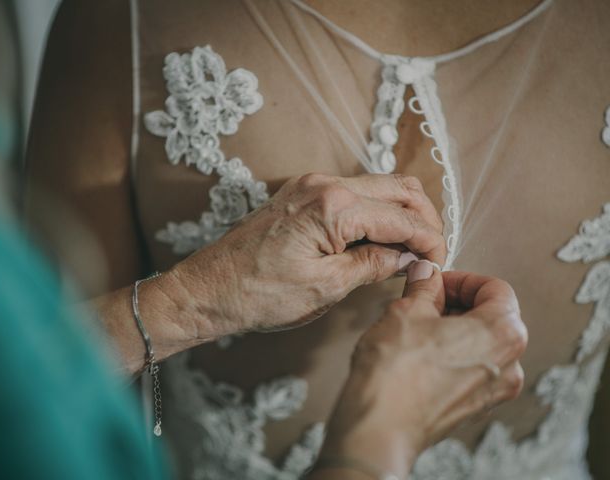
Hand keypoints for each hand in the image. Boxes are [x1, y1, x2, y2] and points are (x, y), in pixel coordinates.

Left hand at [170, 173, 445, 337]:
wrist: (210, 288)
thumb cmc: (259, 293)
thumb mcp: (326, 287)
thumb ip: (374, 265)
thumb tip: (409, 258)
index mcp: (334, 206)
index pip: (402, 217)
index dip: (429, 241)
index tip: (438, 263)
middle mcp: (325, 183)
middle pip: (398, 188)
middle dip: (423, 219)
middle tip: (430, 253)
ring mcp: (311, 184)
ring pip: (378, 186)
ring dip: (400, 213)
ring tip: (409, 248)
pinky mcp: (302, 192)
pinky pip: (353, 192)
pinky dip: (375, 212)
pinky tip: (379, 239)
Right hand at [317, 266, 526, 478]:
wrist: (380, 426)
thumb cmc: (396, 375)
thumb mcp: (406, 311)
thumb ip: (424, 287)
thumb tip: (427, 275)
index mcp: (503, 333)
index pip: (496, 288)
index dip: (462, 279)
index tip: (438, 281)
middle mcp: (508, 364)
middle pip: (493, 316)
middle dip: (457, 303)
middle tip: (425, 299)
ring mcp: (493, 390)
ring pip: (481, 344)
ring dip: (453, 328)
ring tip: (418, 326)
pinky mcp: (473, 407)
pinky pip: (471, 368)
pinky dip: (451, 354)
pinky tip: (419, 352)